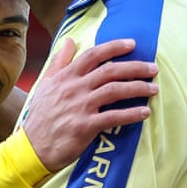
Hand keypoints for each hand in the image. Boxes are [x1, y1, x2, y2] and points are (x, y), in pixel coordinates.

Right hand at [22, 38, 157, 171]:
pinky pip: (114, 117)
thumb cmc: (41, 116)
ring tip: (154, 89)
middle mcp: (74, 88)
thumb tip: (69, 41)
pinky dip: (131, 114)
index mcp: (66, 76)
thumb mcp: (45, 84)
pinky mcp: (85, 126)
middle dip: (135, 68)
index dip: (114, 47)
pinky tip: (145, 112)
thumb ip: (59, 62)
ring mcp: (80, 107)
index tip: (132, 44)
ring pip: (115, 91)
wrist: (32, 147)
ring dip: (138, 88)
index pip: (93, 55)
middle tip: (153, 69)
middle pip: (110, 71)